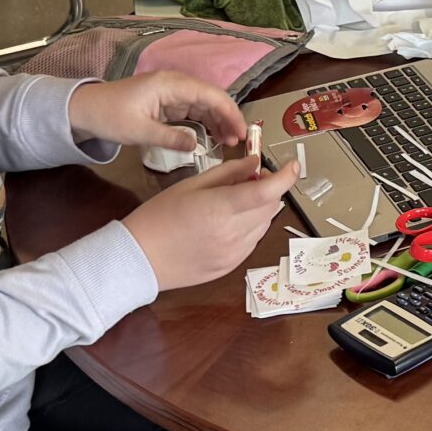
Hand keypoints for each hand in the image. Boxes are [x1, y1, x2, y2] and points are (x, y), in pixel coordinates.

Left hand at [67, 71, 245, 157]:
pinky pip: (194, 109)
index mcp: (170, 84)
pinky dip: (205, 121)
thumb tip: (197, 146)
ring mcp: (172, 91)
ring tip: (228, 142)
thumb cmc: (109, 116)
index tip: (241, 132)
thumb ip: (170, 137)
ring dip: (218, 121)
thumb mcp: (139, 131)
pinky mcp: (167, 100)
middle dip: (228, 118)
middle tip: (238, 142)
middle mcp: (175, 83)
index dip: (230, 112)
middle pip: (211, 97)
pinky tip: (212, 136)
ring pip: (205, 103)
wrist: (85, 110)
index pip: (210, 94)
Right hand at [122, 157, 299, 292]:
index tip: (292, 166)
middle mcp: (234, 233)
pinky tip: (227, 222)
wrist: (139, 259)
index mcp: (222, 208)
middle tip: (250, 179)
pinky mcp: (232, 266)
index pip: (269, 191)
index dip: (286, 176)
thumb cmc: (158, 217)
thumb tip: (255, 164)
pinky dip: (250, 227)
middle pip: (271, 206)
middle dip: (268, 189)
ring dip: (259, 208)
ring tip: (233, 202)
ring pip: (265, 224)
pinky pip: (253, 241)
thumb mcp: (191, 185)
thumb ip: (228, 173)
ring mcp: (235, 253)